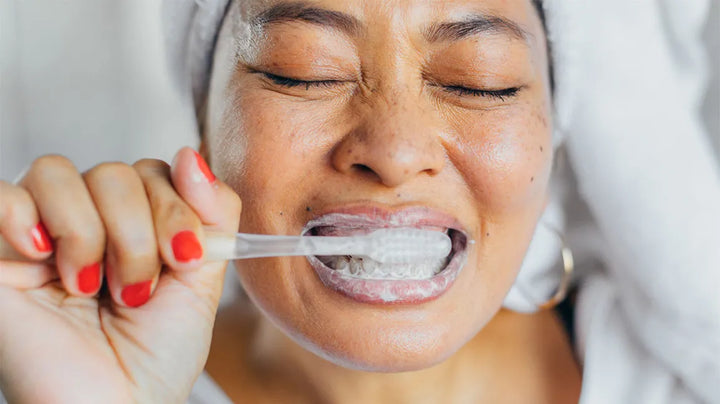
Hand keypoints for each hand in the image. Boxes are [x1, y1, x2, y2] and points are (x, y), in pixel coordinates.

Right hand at [0, 147, 241, 402]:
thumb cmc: (154, 356)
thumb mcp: (203, 280)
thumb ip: (213, 215)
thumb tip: (191, 155)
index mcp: (133, 225)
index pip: (153, 171)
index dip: (176, 207)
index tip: (186, 258)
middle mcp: (85, 222)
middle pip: (113, 172)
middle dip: (138, 233)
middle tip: (135, 291)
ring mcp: (37, 236)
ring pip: (59, 172)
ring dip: (90, 233)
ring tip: (90, 288)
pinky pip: (0, 195)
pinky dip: (24, 218)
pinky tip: (44, 259)